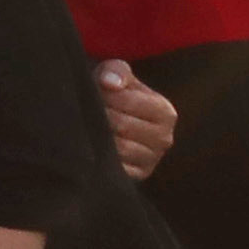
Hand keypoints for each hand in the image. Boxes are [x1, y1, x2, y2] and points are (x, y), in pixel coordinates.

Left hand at [97, 62, 176, 180]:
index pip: (128, 101)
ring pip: (117, 149)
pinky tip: (92, 146)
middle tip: (84, 109)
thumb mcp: (117, 76)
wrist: (111, 122)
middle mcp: (164, 139)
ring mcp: (151, 161)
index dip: (103, 94)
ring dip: (97, 136)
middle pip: (121, 125)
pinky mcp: (136, 176)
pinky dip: (101, 157)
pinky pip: (115, 169)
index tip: (93, 91)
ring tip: (87, 126)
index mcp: (164, 112)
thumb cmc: (114, 96)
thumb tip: (109, 83)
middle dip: (98, 115)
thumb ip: (116, 71)